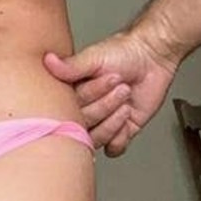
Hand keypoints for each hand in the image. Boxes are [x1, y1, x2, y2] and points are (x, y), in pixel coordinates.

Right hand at [44, 31, 178, 156]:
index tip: (109, 77)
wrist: (153, 56)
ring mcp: (102, 122)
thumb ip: (71, 67)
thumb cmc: (123, 52)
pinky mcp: (121, 131)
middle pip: (84, 124)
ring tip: (126, 102)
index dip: (90, 96)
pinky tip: (128, 117)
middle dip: (105, 106)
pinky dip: (121, 138)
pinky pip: (114, 148)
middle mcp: (84, 110)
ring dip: (113, 122)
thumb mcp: (93, 57)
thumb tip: (47, 61)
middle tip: (122, 87)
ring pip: (97, 138)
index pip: (70, 109)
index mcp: (72, 94)